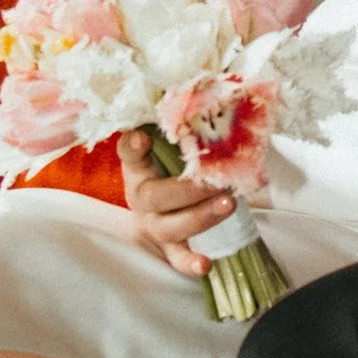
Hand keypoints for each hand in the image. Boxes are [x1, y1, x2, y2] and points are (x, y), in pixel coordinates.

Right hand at [120, 127, 232, 278]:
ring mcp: (153, 224)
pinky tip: (206, 264)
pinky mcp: (168, 247)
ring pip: (168, 226)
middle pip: (155, 196)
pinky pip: (176, 258)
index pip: (129, 153)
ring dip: (199, 217)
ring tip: (228, 204)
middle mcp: (142, 196)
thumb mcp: (177, 144)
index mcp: (140, 166)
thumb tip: (216, 92)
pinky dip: (189, 263)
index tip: (143, 138)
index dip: (134, 146)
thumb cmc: (176, 166)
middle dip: (187, 188)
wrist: (166, 208)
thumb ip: (188, 126)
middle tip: (216, 180)